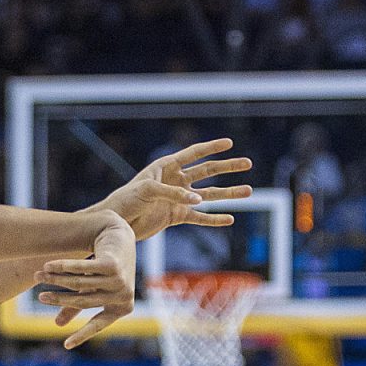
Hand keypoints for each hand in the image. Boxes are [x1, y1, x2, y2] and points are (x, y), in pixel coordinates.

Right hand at [38, 218, 135, 347]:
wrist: (119, 235)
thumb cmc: (107, 267)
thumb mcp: (92, 288)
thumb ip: (77, 305)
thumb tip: (58, 325)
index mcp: (121, 308)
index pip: (99, 324)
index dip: (82, 335)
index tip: (66, 345)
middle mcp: (122, 296)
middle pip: (82, 301)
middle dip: (58, 299)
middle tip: (40, 297)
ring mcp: (119, 280)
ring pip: (79, 283)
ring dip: (56, 279)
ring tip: (38, 275)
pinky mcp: (112, 265)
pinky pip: (82, 269)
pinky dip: (63, 267)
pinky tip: (49, 265)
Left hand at [93, 138, 252, 241]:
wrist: (116, 223)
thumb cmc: (127, 200)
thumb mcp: (148, 191)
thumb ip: (174, 194)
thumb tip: (199, 200)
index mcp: (166, 167)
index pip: (194, 154)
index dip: (211, 147)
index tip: (229, 142)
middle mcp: (176, 181)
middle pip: (208, 171)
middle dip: (228, 167)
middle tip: (247, 163)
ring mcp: (178, 199)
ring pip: (209, 195)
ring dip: (229, 194)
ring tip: (249, 191)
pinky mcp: (176, 217)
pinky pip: (200, 218)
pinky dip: (214, 219)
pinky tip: (229, 219)